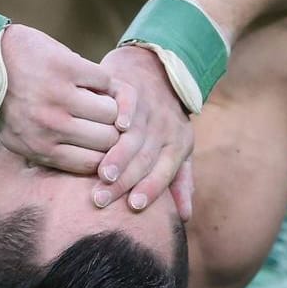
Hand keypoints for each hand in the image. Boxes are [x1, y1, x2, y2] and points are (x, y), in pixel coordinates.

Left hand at [0, 24, 123, 174]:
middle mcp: (50, 127)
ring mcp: (58, 96)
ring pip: (111, 111)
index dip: (105, 154)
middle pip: (107, 139)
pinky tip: (86, 77)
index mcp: (39, 148)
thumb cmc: (4, 101)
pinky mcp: (66, 68)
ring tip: (95, 97)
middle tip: (104, 117)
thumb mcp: (17, 137)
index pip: (93, 164)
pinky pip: (105, 81)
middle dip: (111, 128)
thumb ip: (48, 151)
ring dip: (109, 103)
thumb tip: (94, 165)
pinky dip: (101, 79)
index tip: (105, 141)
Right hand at [94, 44, 194, 218]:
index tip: (133, 206)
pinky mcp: (132, 88)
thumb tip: (185, 217)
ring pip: (133, 136)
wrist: (155, 70)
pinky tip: (109, 129)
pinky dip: (120, 115)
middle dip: (124, 181)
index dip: (150, 189)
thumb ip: (179, 181)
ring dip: (117, 156)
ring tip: (100, 175)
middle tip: (102, 200)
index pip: (164, 172)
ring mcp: (148, 107)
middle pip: (145, 158)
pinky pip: (128, 103)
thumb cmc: (163, 120)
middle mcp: (164, 127)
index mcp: (177, 144)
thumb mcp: (178, 148)